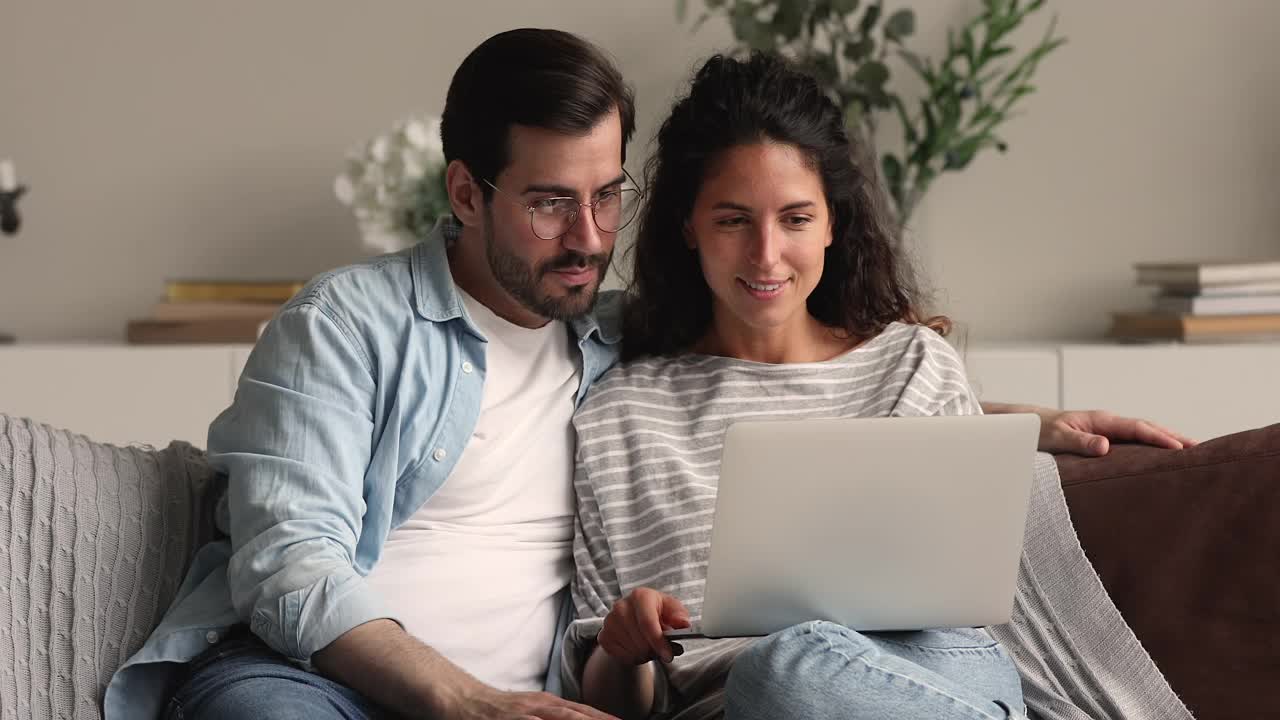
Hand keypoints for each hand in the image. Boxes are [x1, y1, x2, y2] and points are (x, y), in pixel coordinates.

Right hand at [444, 685, 620, 719]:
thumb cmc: (498, 710)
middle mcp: (539, 707)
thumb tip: (580, 718)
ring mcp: (523, 715)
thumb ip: (553, 716)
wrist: (461, 698)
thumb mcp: (530, 710)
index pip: (583, 712)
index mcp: (547, 704)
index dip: (604, 718)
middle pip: (577, 717)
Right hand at [598, 587, 689, 664]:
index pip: (648, 622)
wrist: (635, 619)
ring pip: (633, 651)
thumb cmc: (658, 613)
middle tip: (661, 649)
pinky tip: (638, 649)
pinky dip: (634, 658)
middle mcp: (621, 606)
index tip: (668, 656)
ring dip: (646, 655)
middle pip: (641, 640)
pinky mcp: (603, 636)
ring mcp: (609, 621)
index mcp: (640, 595)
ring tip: (650, 647)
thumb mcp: (672, 610)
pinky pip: (622, 656)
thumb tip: (684, 624)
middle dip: (655, 650)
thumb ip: (680, 616)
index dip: (659, 641)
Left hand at [1034, 408, 1197, 455]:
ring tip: (1191, 450)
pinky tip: (1162, 454)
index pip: (1137, 428)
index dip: (1159, 438)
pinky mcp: (1106, 437)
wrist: (1030, 424)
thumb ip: (1079, 442)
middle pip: (1147, 427)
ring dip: (1166, 439)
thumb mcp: (1057, 437)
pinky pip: (1134, 439)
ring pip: (1143, 432)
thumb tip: (1105, 447)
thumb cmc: (1041, 430)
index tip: (1180, 448)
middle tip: (1199, 448)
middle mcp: (1108, 423)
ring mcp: (1109, 429)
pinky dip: (1152, 443)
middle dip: (1173, 436)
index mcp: (1101, 420)